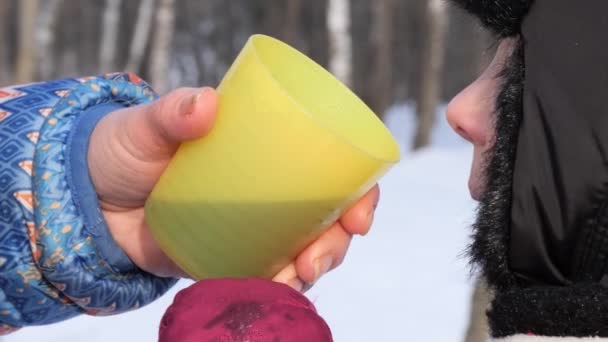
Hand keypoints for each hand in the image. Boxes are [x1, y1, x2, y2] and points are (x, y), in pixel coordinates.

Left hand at [88, 87, 379, 285]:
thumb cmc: (125, 150)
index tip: (360, 213)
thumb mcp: (148, 126)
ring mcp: (250, 228)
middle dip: (337, 244)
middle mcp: (268, 192)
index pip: (330, 171)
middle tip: (318, 258)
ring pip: (303, 252)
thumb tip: (205, 104)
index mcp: (267, 154)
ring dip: (312, 270)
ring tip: (295, 279)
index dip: (360, 193)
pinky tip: (272, 294)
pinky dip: (274, 288)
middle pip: (327, 219)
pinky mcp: (227, 257)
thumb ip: (171, 113)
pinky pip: (263, 276)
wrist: (87, 199)